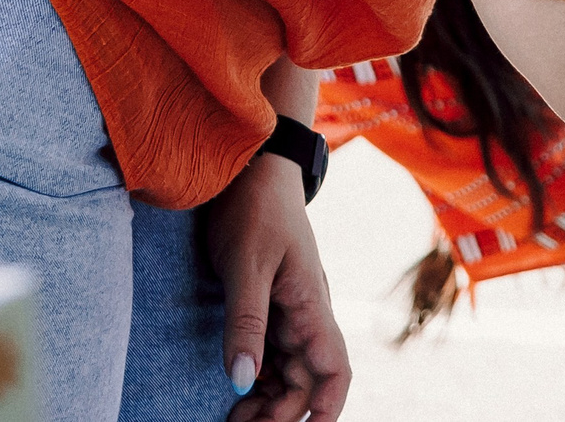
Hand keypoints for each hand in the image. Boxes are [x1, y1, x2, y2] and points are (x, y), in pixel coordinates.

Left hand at [205, 153, 350, 421]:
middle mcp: (305, 314)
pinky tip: (233, 393)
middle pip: (305, 381)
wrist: (252, 167)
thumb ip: (245, 324)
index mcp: (310, 306)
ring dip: (266, 401)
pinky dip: (255, 380)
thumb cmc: (254, 209)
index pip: (334, 370)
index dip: (326, 409)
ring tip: (230, 420)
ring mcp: (287, 311)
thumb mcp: (245, 267)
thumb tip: (242, 383)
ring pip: (287, 372)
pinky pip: (269, 355)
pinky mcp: (268, 305)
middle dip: (279, 414)